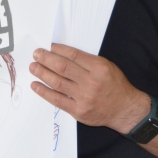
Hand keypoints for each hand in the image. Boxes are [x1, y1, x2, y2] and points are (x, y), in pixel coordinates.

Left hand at [29, 44, 149, 132]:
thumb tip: (63, 54)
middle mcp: (91, 82)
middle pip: (62, 67)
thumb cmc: (115, 86)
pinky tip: (35, 85)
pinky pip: (56, 99)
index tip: (48, 47)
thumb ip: (87, 61)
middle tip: (36, 54)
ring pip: (57, 82)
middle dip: (46, 59)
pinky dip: (43, 91)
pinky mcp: (77, 110)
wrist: (125, 109)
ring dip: (42, 73)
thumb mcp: (107, 67)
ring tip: (33, 67)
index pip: (73, 56)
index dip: (58, 50)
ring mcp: (83, 97)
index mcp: (99, 68)